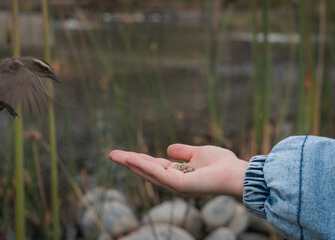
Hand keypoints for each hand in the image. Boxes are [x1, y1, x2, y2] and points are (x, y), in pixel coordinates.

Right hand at [109, 144, 247, 197]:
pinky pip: (157, 173)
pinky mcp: (179, 185)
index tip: (124, 153)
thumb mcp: (198, 153)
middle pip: (145, 170)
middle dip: (128, 162)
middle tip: (111, 154)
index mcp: (177, 173)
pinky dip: (143, 165)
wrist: (237, 173)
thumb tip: (168, 148)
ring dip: (131, 163)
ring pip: (147, 172)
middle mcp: (173, 181)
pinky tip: (131, 157)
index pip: (153, 166)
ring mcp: (175, 184)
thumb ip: (183, 152)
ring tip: (115, 155)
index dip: (138, 159)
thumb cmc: (221, 163)